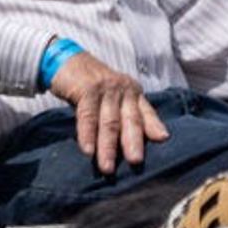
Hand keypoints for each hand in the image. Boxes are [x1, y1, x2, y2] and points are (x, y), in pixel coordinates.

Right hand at [50, 51, 168, 172]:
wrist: (64, 60)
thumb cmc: (89, 84)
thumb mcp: (112, 96)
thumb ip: (126, 113)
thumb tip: (146, 139)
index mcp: (132, 92)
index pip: (146, 112)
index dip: (154, 126)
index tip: (163, 139)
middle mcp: (122, 89)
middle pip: (130, 120)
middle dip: (132, 142)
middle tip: (135, 162)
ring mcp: (105, 89)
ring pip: (108, 122)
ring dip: (107, 146)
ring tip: (106, 167)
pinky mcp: (86, 89)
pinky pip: (87, 116)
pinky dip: (87, 135)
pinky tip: (87, 150)